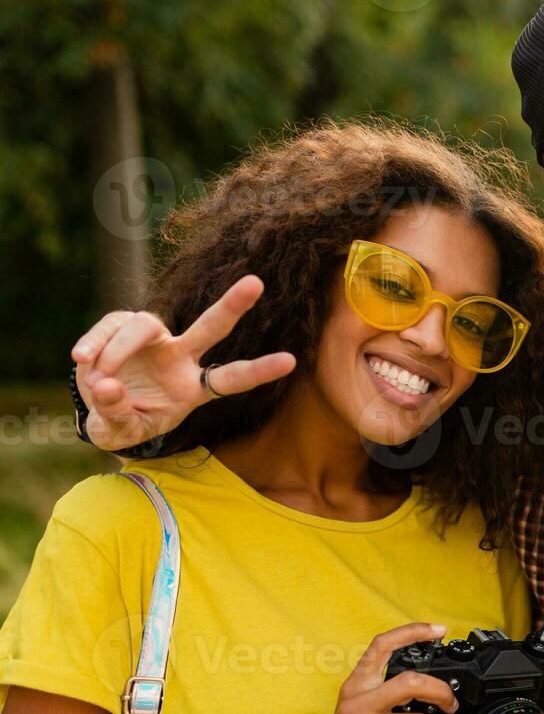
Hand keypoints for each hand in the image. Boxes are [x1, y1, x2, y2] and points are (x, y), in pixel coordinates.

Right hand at [72, 275, 295, 449]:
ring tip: (98, 380)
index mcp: (193, 388)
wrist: (98, 407)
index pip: (231, 378)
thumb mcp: (121, 431)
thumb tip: (109, 387)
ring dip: (118, 351)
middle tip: (257, 282)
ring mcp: (154, 339)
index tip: (291, 361)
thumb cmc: (124, 422)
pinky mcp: (123, 326)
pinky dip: (96, 344)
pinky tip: (82, 360)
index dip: (259, 370)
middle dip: (233, 306)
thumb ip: (117, 415)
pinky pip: (112, 326)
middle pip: (212, 327)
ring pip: (144, 326)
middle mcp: (181, 357)